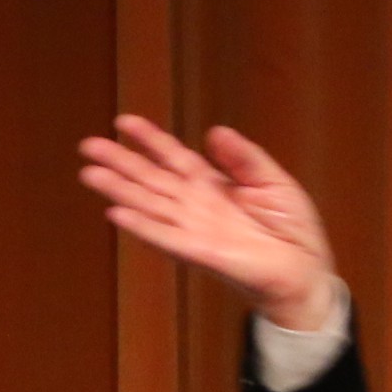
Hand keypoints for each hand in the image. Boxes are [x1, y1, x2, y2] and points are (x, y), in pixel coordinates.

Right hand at [78, 116, 341, 331]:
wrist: (305, 270)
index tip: (123, 122)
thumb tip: (214, 130)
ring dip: (119, 190)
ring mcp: (194, 229)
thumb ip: (243, 158)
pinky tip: (116, 214)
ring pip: (149, 205)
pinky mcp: (200, 253)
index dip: (149, 139)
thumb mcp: (272, 181)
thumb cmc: (290, 228)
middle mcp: (195, 204)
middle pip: (151, 179)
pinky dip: (142, 226)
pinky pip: (166, 237)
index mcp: (211, 184)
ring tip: (89, 174)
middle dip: (119, 162)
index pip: (172, 156)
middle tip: (87, 146)